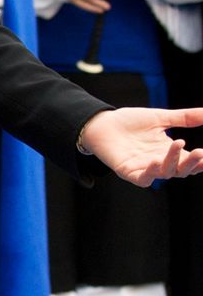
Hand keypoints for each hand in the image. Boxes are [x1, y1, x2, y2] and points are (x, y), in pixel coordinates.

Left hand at [80, 107, 202, 186]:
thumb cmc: (131, 122)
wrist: (102, 123)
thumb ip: (185, 118)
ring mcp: (143, 168)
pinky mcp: (128, 171)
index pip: (190, 160)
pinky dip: (150, 173)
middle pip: (180, 170)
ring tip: (178, 144)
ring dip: (173, 162)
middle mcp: (159, 163)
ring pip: (164, 173)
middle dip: (192, 163)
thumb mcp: (161, 117)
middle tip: (201, 153)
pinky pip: (142, 178)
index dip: (200, 160)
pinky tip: (155, 161)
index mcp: (168, 152)